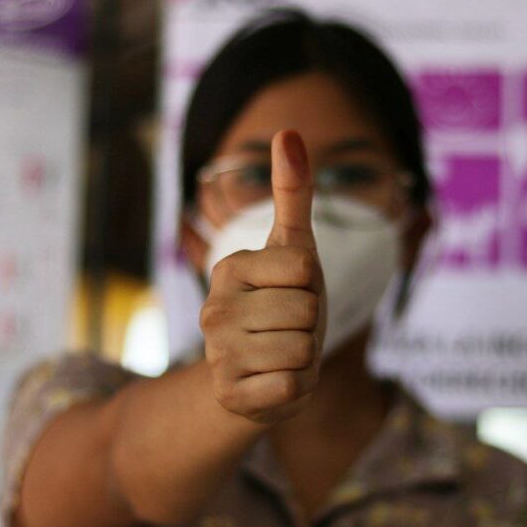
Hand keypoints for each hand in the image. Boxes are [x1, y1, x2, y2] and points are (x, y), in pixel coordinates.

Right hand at [200, 130, 325, 424]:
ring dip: (306, 357)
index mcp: (230, 269)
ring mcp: (218, 355)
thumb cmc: (282, 301)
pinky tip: (276, 381)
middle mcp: (214, 310)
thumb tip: (289, 131)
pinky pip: (293, 388)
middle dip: (311, 324)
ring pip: (303, 350)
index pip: (305, 270)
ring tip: (284, 353)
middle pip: (306, 312)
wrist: (259, 373)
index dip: (312, 286)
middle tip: (289, 328)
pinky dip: (297, 388)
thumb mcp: (294, 248)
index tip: (292, 293)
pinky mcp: (231, 395)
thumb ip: (292, 192)